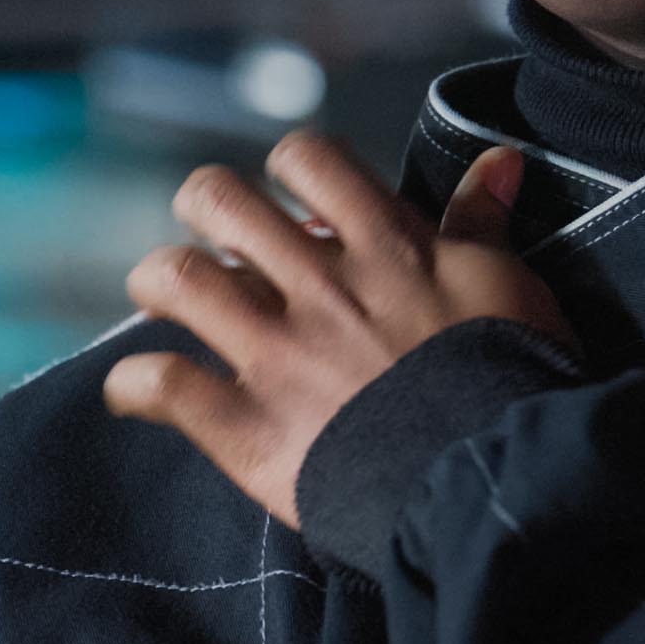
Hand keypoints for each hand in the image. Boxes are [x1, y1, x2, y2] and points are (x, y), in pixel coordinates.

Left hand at [101, 132, 571, 528]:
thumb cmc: (509, 379)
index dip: (288, 167)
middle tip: (214, 239)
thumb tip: (500, 161)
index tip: (292, 196)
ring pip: (174, 279)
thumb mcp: (508, 286)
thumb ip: (484, 223)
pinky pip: (160, 384)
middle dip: (204, 207)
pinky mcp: (248, 426)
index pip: (308, 160)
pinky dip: (134, 386)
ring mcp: (276, 355)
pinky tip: (137, 392)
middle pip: (220, 201)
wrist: (490, 483)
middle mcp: (317, 287)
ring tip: (164, 299)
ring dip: (157, 282)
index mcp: (381, 247)